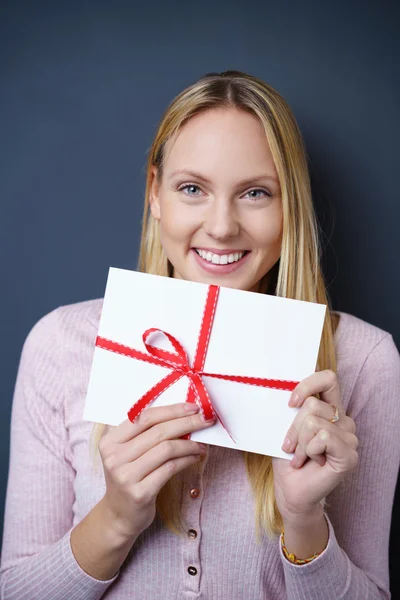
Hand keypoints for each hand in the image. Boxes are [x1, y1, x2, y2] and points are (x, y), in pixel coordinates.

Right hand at [98, 402, 213, 539]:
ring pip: (166, 449)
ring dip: (189, 444)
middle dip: (186, 423)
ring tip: (201, 444)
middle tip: (205, 420)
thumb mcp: (129, 452)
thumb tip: (184, 415)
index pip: (145, 417)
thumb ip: (147, 434)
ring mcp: (126, 476)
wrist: (118, 515)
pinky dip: (187, 460)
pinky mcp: (140, 493)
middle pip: (158, 431)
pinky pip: (170, 468)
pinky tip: (195, 457)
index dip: (172, 410)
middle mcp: (114, 457)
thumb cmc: (129, 477)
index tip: (193, 407)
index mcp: (110, 441)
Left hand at [272, 369, 358, 522]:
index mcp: (330, 408)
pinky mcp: (349, 455)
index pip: (328, 378)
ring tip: (299, 456)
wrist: (290, 489)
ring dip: (299, 442)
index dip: (308, 384)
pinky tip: (311, 461)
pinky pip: (323, 438)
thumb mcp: (284, 426)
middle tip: (289, 446)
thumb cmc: (287, 457)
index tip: (290, 402)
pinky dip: (309, 450)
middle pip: (312, 404)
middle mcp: (343, 420)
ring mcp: (349, 437)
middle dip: (293, 427)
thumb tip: (282, 388)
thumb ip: (291, 406)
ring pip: (314, 422)